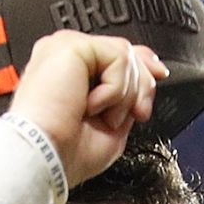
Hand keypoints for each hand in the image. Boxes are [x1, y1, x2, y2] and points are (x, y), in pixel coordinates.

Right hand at [7, 32, 168, 186]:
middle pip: (124, 51)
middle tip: (136, 114)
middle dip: (142, 85)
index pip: (112, 54)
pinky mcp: (69, 45)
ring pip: (124, 55)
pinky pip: (118, 57)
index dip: (142, 63)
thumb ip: (128, 95)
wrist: (44, 157)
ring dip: (125, 95)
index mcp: (69, 73)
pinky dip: (115, 90)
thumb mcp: (113, 123)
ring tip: (102, 116)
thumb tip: (150, 74)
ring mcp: (65, 47)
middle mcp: (65, 56)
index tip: (159, 76)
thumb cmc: (66, 152)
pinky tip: (90, 105)